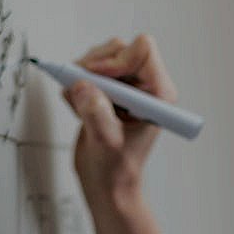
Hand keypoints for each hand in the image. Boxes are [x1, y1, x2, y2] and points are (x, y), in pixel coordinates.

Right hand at [61, 34, 179, 207]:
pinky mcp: (108, 91)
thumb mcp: (106, 142)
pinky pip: (87, 71)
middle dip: (94, 66)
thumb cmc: (116, 170)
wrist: (107, 184)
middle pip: (118, 49)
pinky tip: (78, 109)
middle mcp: (144, 86)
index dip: (116, 60)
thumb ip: (96, 113)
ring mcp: (125, 88)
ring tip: (79, 105)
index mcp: (158, 94)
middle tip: (80, 88)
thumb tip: (82, 86)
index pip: (142, 50)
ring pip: (101, 57)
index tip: (97, 79)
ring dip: (82, 76)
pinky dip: (76, 85)